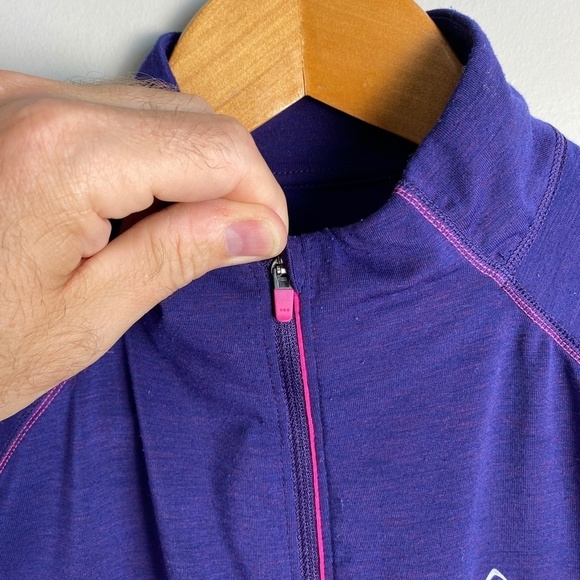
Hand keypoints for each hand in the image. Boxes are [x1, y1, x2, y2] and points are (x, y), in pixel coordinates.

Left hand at [0, 71, 287, 419]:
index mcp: (65, 157)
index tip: (267, 241)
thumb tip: (256, 227)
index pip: (217, 149)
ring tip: (187, 230)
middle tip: (236, 239)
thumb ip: (179, 256)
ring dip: (197, 168)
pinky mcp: (14, 106)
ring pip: (163, 110)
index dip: (261, 196)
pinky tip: (143, 207)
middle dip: (235, 180)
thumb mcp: (88, 316)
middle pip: (195, 119)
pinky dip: (155, 157)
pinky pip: (120, 115)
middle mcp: (39, 102)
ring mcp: (21, 96)